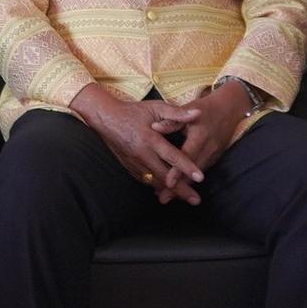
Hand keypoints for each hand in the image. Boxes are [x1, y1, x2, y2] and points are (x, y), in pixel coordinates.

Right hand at [70, 85, 205, 203]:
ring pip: (154, 181)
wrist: (106, 118)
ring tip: (185, 199)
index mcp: (150, 139)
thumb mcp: (156, 107)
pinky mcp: (129, 166)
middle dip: (181, 190)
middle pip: (164, 176)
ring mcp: (134, 162)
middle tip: (196, 200)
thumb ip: (177, 112)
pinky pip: (145, 180)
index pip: (172, 156)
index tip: (200, 178)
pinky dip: (157, 187)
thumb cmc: (132, 111)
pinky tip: (167, 192)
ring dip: (170, 192)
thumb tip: (197, 114)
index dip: (186, 167)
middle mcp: (142, 154)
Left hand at [158, 81, 252, 201]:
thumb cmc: (204, 108)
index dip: (178, 170)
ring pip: (197, 175)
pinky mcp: (215, 157)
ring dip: (184, 187)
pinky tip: (179, 188)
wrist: (230, 108)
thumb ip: (172, 120)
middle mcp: (209, 148)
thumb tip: (154, 127)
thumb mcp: (189, 109)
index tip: (167, 182)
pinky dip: (190, 181)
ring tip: (167, 197)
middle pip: (193, 172)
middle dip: (179, 186)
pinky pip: (201, 171)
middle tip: (163, 198)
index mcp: (201, 136)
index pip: (188, 156)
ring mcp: (214, 155)